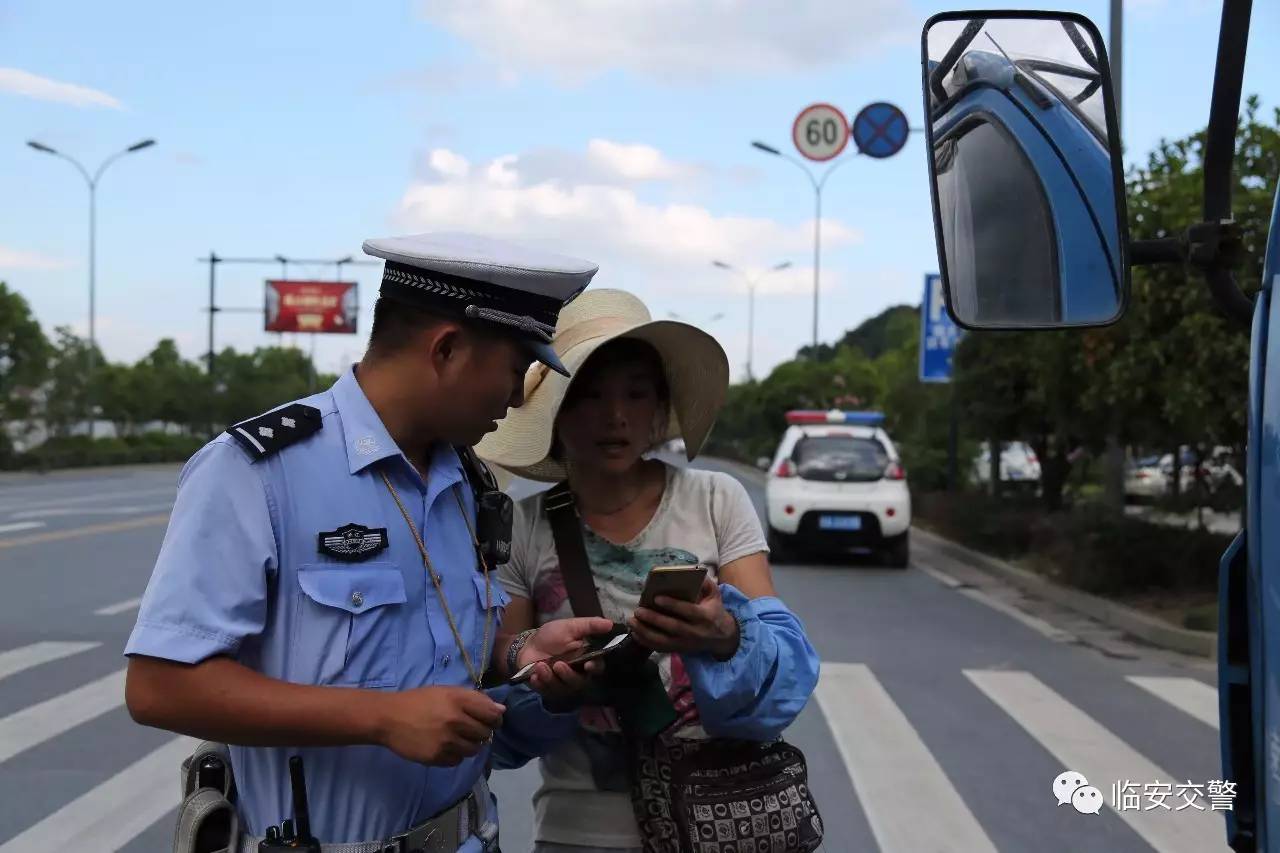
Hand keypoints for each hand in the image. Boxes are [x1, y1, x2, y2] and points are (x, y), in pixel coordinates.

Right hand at [377, 686, 504, 766]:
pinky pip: (457, 760)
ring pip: (473, 750)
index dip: (495, 719)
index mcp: (458, 700)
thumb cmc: (419, 701)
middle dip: (481, 732)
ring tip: (455, 738)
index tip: (491, 721)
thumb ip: (475, 699)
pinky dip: (454, 755)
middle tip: (469, 729)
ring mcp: (446, 741)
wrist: (388, 718)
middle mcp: (455, 720)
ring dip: (469, 745)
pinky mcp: (436, 757)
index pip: (492, 714)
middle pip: (484, 733)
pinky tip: (444, 746)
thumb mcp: (446, 692)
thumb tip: (501, 710)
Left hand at [518, 616, 614, 706]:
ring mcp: (562, 684)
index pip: (597, 667)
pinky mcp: (548, 691)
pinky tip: (534, 676)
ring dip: (551, 678)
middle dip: (569, 675)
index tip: (588, 665)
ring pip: (562, 689)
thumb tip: (610, 623)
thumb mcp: (570, 626)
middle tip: (558, 665)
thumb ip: (590, 625)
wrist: (528, 645)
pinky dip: (540, 685)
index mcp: (586, 659)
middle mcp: (577, 675)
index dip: (595, 668)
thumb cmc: (552, 636)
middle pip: (579, 682)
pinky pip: (547, 692)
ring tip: (540, 666)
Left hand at [629, 576, 739, 659]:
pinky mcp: (679, 650)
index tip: (656, 598)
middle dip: (654, 619)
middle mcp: (695, 632)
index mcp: (705, 617)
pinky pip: (660, 648)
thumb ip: (705, 583)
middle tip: (638, 610)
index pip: (688, 611)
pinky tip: (635, 633)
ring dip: (645, 632)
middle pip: (672, 627)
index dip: (672, 605)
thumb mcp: (715, 595)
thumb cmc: (714, 611)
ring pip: (663, 641)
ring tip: (632, 621)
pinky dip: (646, 642)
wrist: (722, 638)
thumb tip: (691, 572)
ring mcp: (686, 644)